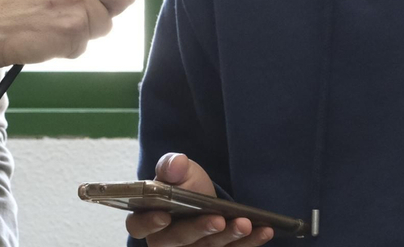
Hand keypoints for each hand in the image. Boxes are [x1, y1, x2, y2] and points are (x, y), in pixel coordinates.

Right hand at [126, 153, 273, 246]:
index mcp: (147, 218)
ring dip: (228, 237)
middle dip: (199, 230)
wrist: (204, 197)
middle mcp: (166, 241)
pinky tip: (264, 231)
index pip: (139, 225)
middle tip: (217, 219)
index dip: (149, 223)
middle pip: (178, 241)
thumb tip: (175, 165)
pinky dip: (249, 242)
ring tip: (245, 223)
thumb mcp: (177, 170)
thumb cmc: (183, 184)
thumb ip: (171, 166)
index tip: (164, 215)